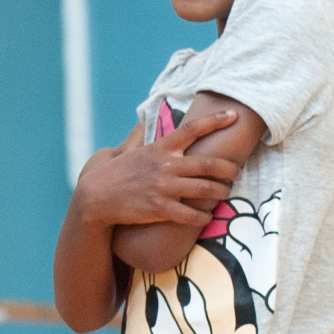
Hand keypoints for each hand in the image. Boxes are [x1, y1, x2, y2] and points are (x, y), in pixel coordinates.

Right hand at [71, 108, 241, 227]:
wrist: (96, 198)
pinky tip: (207, 218)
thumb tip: (142, 122)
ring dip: (220, 192)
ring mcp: (163, 187)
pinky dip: (202, 217)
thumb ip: (139, 136)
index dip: (215, 121)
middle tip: (237, 172)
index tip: (233, 115)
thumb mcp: (127, 150)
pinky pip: (190, 214)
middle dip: (229, 168)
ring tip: (226, 194)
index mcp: (159, 148)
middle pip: (208, 164)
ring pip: (204, 189)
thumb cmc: (114, 174)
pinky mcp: (159, 208)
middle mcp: (165, 165)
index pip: (192, 129)